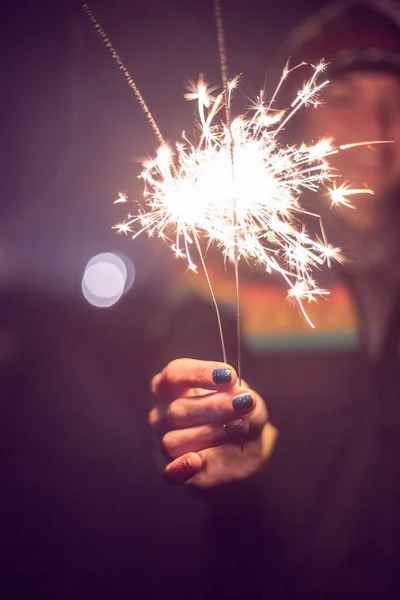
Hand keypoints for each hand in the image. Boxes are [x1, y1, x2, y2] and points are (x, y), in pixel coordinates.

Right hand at [149, 358, 274, 487]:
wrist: (244, 450)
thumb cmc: (238, 415)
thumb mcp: (250, 402)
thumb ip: (247, 398)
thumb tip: (244, 398)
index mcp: (174, 387)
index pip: (174, 374)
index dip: (200, 373)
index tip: (230, 377)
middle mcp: (163, 413)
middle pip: (177, 409)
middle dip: (213, 406)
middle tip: (242, 404)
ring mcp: (164, 443)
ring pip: (173, 440)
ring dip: (210, 433)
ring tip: (239, 429)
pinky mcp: (174, 471)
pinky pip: (169, 472)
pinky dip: (182, 467)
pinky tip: (199, 461)